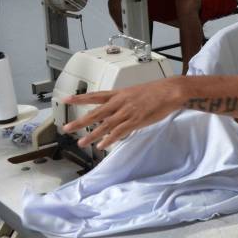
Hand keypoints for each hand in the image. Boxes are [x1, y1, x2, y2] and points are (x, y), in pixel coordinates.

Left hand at [62, 77, 185, 149]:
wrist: (170, 91)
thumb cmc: (157, 91)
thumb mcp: (136, 93)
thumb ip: (125, 102)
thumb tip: (118, 110)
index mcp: (119, 94)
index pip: (95, 96)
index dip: (80, 98)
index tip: (66, 99)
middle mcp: (119, 103)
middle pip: (95, 113)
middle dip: (80, 121)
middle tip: (66, 128)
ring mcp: (127, 112)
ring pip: (105, 125)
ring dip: (92, 135)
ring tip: (82, 143)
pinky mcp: (135, 120)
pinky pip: (119, 132)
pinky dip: (109, 139)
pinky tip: (102, 145)